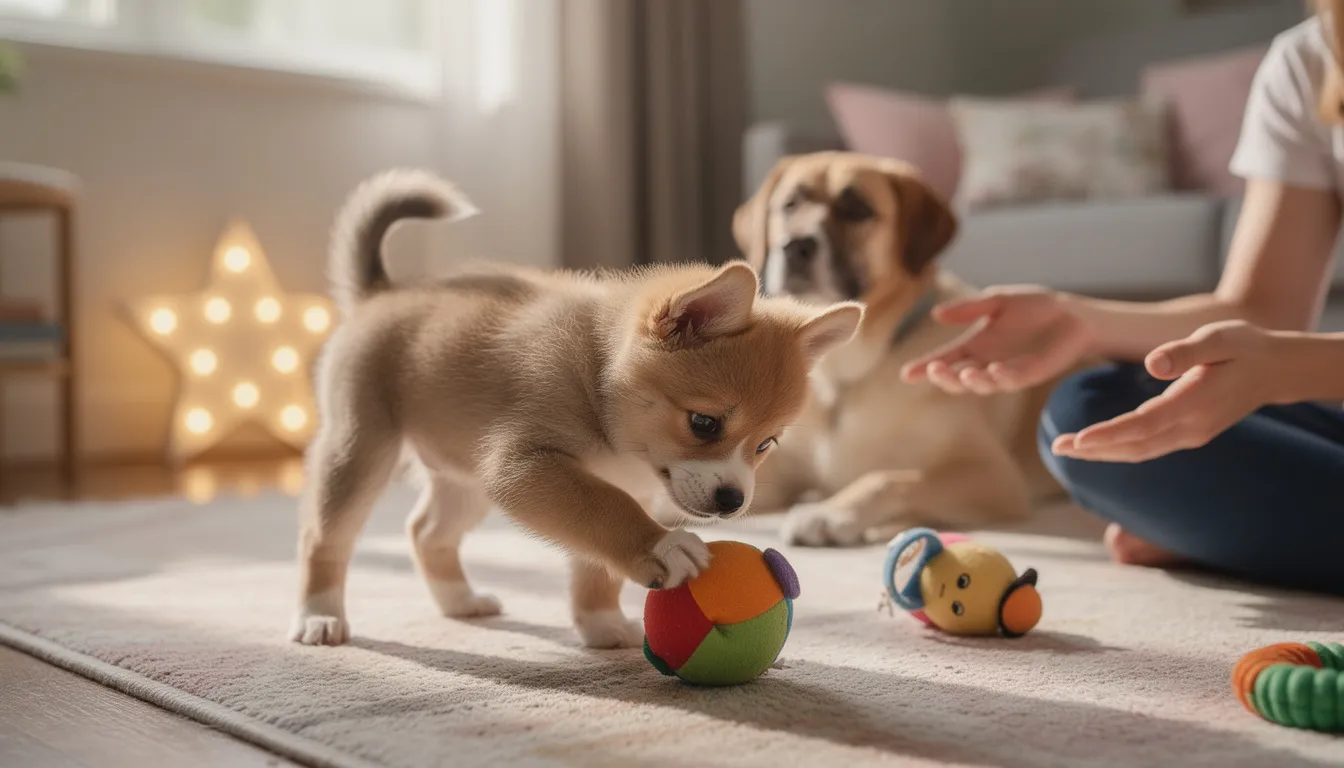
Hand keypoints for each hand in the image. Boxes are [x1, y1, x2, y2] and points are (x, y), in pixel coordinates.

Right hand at [901, 286, 1093, 394]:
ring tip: (964, 372)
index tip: (906, 375)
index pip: (945, 359)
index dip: (924, 367)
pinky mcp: (1030, 375)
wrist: (1072, 314)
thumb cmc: (1035, 307)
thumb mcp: (997, 302)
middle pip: (957, 379)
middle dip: (944, 377)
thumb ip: (968, 309)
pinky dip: (1001, 378)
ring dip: (971, 381)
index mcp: (975, 346)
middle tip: (934, 369)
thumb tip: (936, 314)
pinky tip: (994, 369)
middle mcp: (986, 363)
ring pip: (981, 385)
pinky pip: (1011, 381)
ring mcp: (1007, 372)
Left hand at [1051, 320, 1275, 462]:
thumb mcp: (1219, 338)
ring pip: (1140, 451)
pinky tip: (1094, 446)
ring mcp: (1191, 435)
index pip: (1145, 425)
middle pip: (1136, 445)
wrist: (1274, 369)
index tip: (1079, 440)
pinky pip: (1148, 447)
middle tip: (1057, 446)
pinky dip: (1119, 449)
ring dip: (1102, 453)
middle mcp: (1193, 426)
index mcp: (1197, 402)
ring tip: (1065, 448)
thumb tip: (1154, 364)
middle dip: (1095, 449)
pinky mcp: (1188, 434)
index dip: (1110, 434)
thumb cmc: (1243, 347)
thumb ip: (1186, 351)